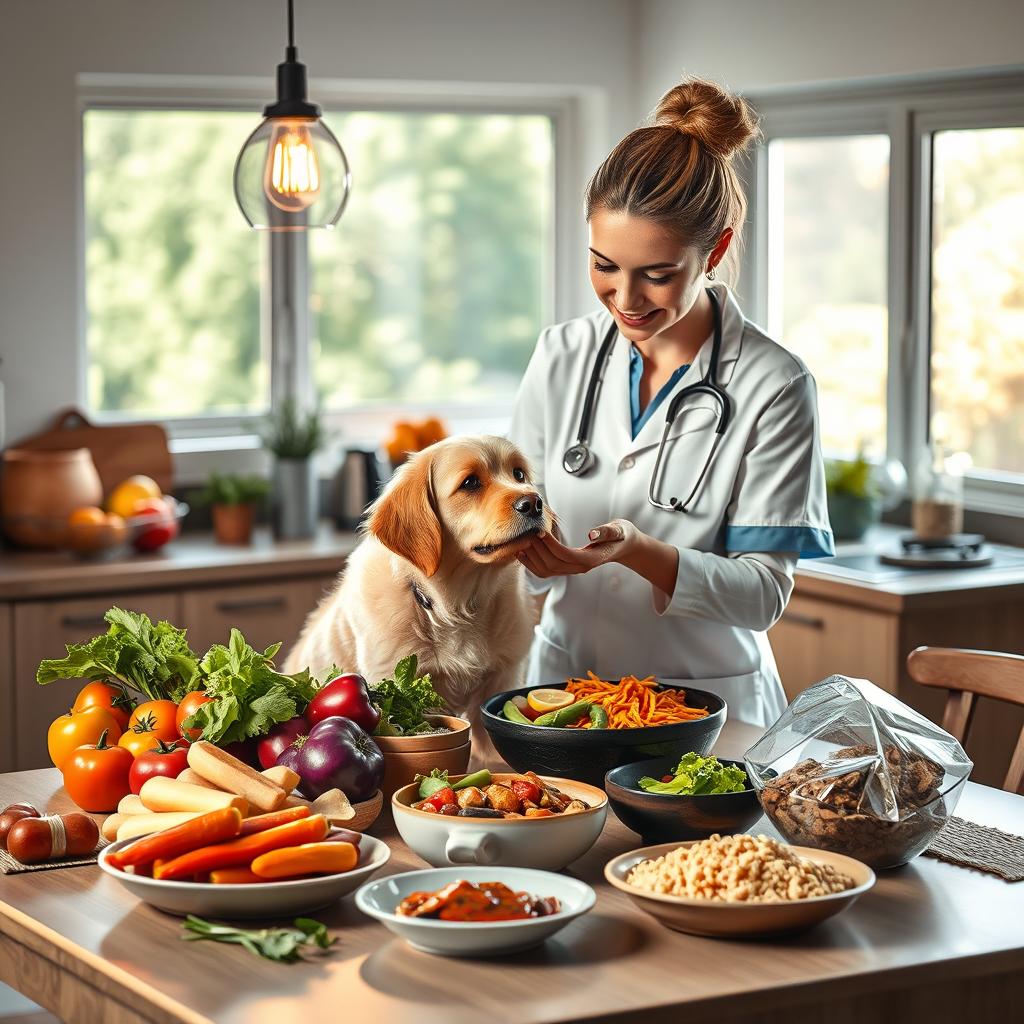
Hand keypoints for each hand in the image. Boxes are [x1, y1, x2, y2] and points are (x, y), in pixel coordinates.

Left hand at [517, 519, 638, 578]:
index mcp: (592, 558)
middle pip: (553, 565)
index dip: (551, 545)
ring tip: (523, 541)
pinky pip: (545, 571)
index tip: (541, 531)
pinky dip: (532, 563)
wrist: (624, 546)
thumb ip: (607, 532)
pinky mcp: (567, 568)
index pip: (566, 555)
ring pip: (547, 571)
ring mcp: (573, 570)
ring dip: (532, 557)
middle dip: (538, 549)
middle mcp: (581, 567)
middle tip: (528, 533)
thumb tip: (592, 534)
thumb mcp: (620, 530)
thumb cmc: (621, 535)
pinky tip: (523, 552)